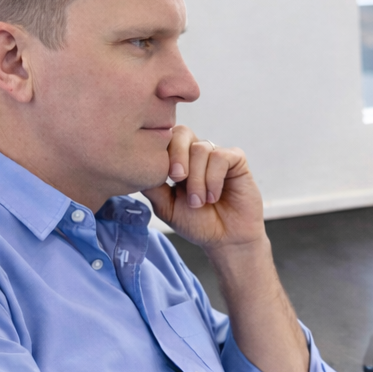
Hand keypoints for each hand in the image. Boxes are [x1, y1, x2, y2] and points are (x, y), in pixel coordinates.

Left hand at [142, 126, 264, 252]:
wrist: (225, 239)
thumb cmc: (197, 223)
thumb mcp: (166, 207)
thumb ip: (152, 187)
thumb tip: (136, 168)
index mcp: (178, 160)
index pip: (165, 138)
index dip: (162, 152)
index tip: (165, 178)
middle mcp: (196, 153)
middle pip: (182, 133)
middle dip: (177, 155)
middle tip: (178, 179)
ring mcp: (216, 155)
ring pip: (201, 149)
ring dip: (197, 179)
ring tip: (199, 202)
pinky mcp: (236, 160)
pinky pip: (221, 157)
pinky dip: (214, 178)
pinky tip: (213, 196)